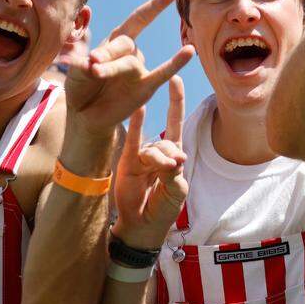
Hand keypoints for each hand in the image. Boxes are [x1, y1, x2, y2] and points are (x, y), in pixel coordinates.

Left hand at [64, 0, 194, 137]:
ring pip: (130, 63)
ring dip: (112, 68)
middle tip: (91, 63)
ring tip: (95, 73)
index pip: (137, 20)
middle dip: (107, 52)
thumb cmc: (81, 89)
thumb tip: (92, 61)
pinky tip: (189, 51)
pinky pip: (163, 74)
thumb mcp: (76, 73)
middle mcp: (131, 54)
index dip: (154, 7)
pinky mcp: (146, 88)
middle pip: (125, 44)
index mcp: (115, 42)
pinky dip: (176, 62)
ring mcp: (140, 71)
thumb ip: (84, 64)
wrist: (85, 116)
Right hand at [111, 76, 187, 249]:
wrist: (143, 225)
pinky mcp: (128, 164)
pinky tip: (138, 110)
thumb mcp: (176, 191)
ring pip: (152, 150)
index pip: (176, 123)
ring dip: (159, 160)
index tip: (176, 79)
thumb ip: (175, 174)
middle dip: (170, 155)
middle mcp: (157, 151)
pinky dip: (136, 127)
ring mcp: (141, 157)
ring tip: (163, 172)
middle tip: (172, 168)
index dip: (176, 102)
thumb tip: (173, 160)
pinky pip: (133, 143)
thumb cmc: (164, 207)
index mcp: (174, 154)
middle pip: (166, 142)